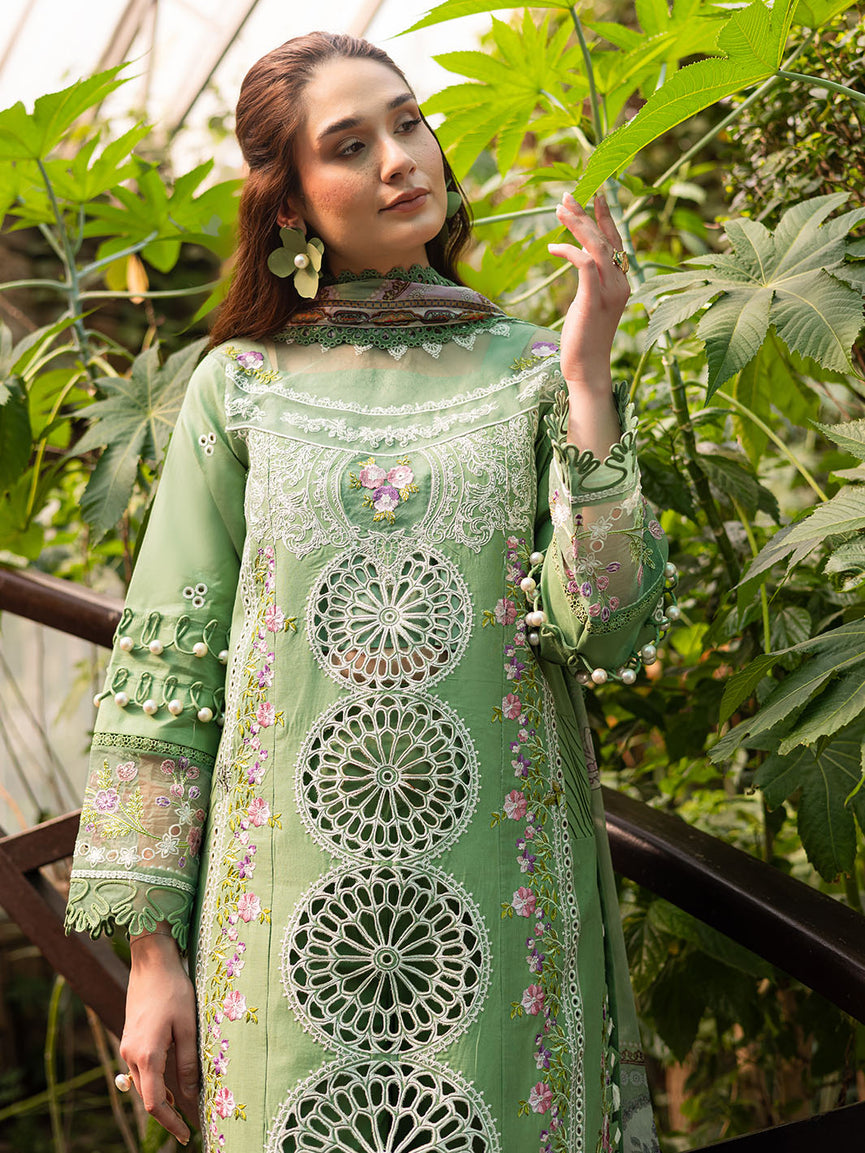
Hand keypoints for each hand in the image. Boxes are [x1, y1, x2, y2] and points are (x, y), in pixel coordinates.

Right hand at [120, 932, 198, 1144]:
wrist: (151, 963)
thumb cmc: (174, 990)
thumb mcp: (188, 1026)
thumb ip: (188, 1062)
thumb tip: (190, 1095)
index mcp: (147, 1055)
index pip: (155, 1103)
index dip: (171, 1122)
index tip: (187, 1135)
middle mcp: (131, 1055)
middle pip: (148, 1097)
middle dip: (167, 1113)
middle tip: (189, 1126)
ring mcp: (128, 1047)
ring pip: (144, 1084)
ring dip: (161, 1098)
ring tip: (183, 1107)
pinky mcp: (130, 1039)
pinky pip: (141, 1070)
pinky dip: (155, 1081)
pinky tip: (171, 1084)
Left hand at [548, 192, 629, 390]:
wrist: (588, 368)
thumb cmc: (584, 339)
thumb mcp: (587, 302)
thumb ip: (588, 278)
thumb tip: (578, 253)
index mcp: (621, 283)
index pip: (617, 242)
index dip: (606, 217)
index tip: (595, 195)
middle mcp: (621, 283)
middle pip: (606, 238)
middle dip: (587, 214)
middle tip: (568, 196)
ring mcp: (610, 292)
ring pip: (596, 246)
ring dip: (577, 224)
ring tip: (560, 207)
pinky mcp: (594, 300)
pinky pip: (584, 264)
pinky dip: (569, 251)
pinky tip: (553, 247)